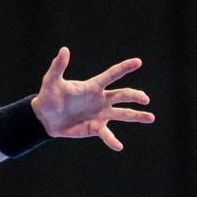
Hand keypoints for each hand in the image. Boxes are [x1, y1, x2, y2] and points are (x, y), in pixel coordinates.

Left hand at [32, 47, 154, 150]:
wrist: (45, 118)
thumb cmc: (48, 97)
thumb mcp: (51, 81)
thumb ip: (58, 66)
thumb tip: (64, 50)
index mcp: (93, 86)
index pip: (112, 75)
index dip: (124, 68)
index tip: (138, 62)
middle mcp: (101, 99)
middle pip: (122, 95)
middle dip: (134, 96)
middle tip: (145, 99)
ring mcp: (100, 114)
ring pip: (123, 114)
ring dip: (137, 116)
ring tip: (151, 118)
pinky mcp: (95, 128)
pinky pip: (107, 135)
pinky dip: (112, 141)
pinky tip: (118, 146)